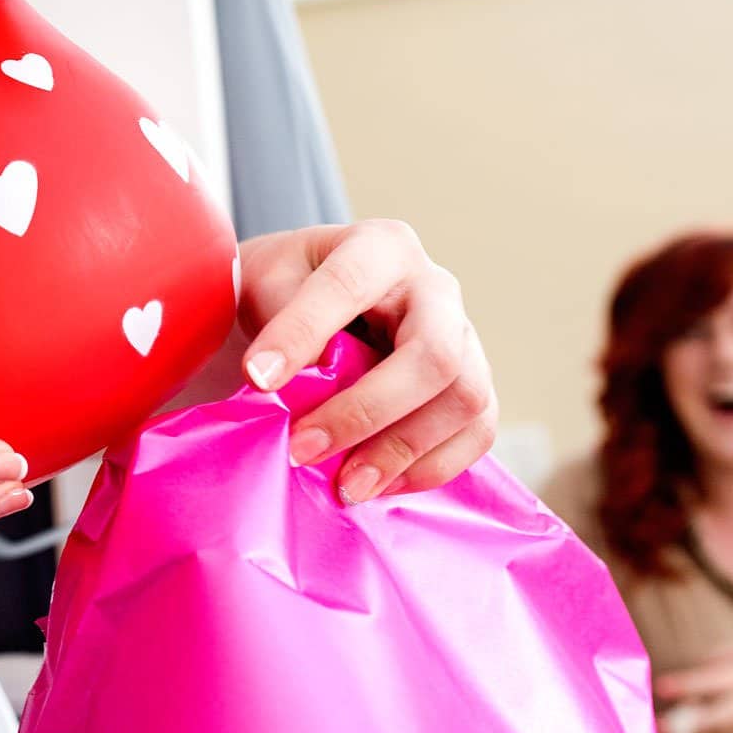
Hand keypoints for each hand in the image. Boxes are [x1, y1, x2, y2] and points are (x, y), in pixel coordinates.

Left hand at [236, 220, 494, 502]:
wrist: (312, 299)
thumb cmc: (287, 286)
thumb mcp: (267, 280)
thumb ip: (281, 314)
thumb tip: (310, 372)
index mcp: (381, 247)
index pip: (347, 286)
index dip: (302, 333)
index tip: (255, 379)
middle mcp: (435, 288)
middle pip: (433, 355)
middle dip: (366, 412)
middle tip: (303, 450)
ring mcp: (464, 336)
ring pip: (464, 398)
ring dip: (402, 451)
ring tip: (345, 486)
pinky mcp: (473, 383)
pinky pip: (477, 432)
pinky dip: (431, 467)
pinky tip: (381, 485)